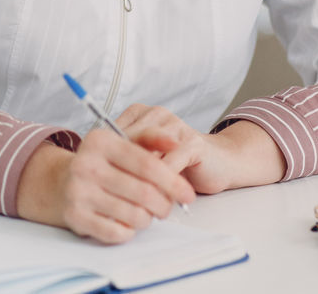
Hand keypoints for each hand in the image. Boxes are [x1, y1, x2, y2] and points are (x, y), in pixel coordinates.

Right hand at [16, 129, 195, 244]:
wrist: (61, 182)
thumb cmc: (101, 164)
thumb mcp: (121, 142)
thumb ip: (150, 137)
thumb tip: (176, 139)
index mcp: (100, 142)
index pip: (146, 164)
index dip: (172, 181)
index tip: (188, 194)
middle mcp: (86, 165)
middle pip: (143, 192)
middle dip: (164, 204)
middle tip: (167, 208)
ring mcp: (77, 191)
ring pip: (134, 215)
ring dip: (148, 219)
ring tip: (147, 213)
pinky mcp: (74, 216)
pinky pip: (116, 232)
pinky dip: (130, 231)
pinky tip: (128, 223)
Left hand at [116, 105, 286, 192]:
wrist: (221, 162)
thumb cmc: (180, 161)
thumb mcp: (148, 156)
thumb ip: (126, 157)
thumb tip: (96, 174)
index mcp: (140, 114)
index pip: (112, 135)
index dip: (105, 161)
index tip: (101, 184)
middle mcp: (156, 115)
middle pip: (128, 145)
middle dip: (121, 173)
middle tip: (114, 196)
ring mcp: (175, 126)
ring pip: (147, 156)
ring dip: (141, 182)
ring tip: (136, 204)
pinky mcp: (191, 143)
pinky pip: (169, 165)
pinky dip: (161, 185)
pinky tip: (158, 200)